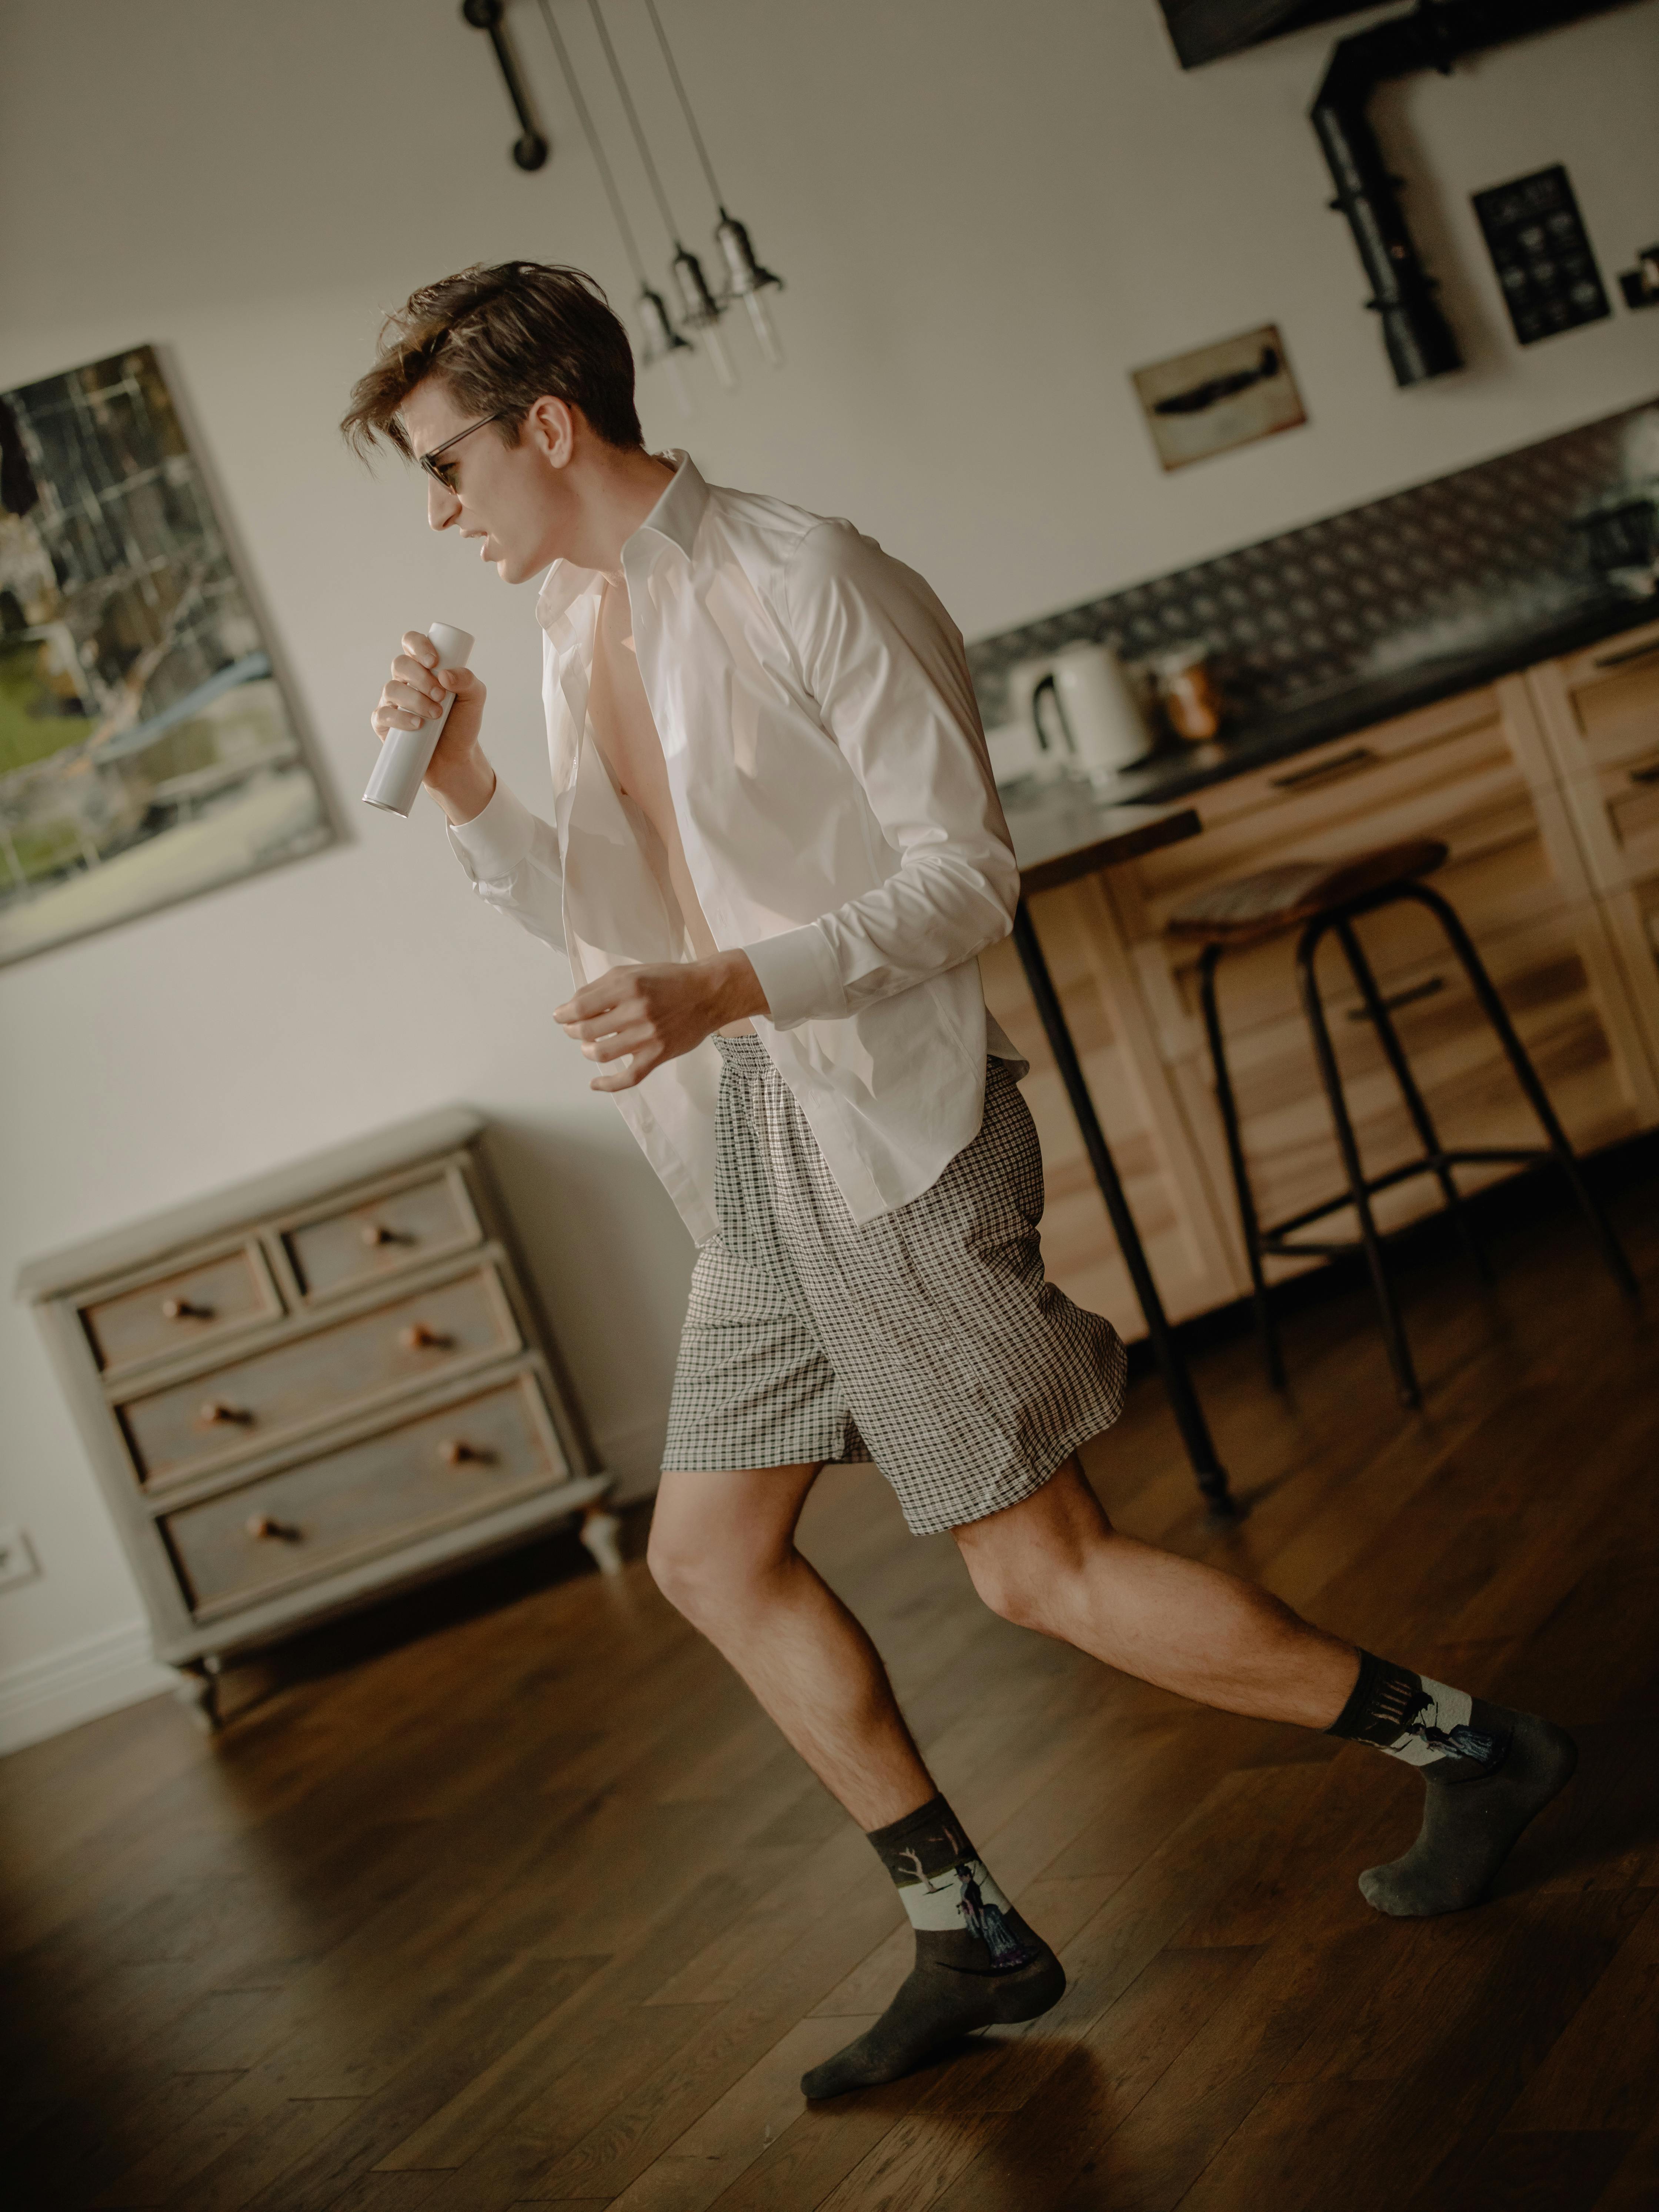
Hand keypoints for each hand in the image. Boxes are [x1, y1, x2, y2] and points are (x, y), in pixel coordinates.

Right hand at [371, 630, 493, 822]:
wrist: (455, 758)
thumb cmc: (462, 724)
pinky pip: (383, 715)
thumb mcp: (474, 699)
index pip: (411, 642)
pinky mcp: (384, 723)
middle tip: (441, 696)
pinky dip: (400, 719)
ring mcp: (392, 702)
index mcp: (424, 667)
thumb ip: (468, 680)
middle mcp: (405, 681)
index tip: (434, 661)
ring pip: (391, 688)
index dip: (418, 646)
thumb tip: (445, 674)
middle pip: (400, 664)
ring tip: (436, 715)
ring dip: (415, 700)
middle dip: (421, 678)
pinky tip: (417, 725)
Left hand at [555, 952, 768, 1091]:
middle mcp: (636, 1011)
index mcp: (627, 986)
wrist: (709, 993)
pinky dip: (607, 1084)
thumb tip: (573, 1005)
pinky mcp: (658, 1055)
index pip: (580, 1006)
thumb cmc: (670, 980)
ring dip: (586, 1051)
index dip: (564, 1014)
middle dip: (573, 1032)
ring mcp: (648, 1036)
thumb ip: (603, 986)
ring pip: (601, 1053)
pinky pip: (628, 1077)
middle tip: (573, 1030)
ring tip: (588, 1046)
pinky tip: (594, 1084)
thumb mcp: (633, 971)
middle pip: (586, 1031)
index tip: (560, 1017)